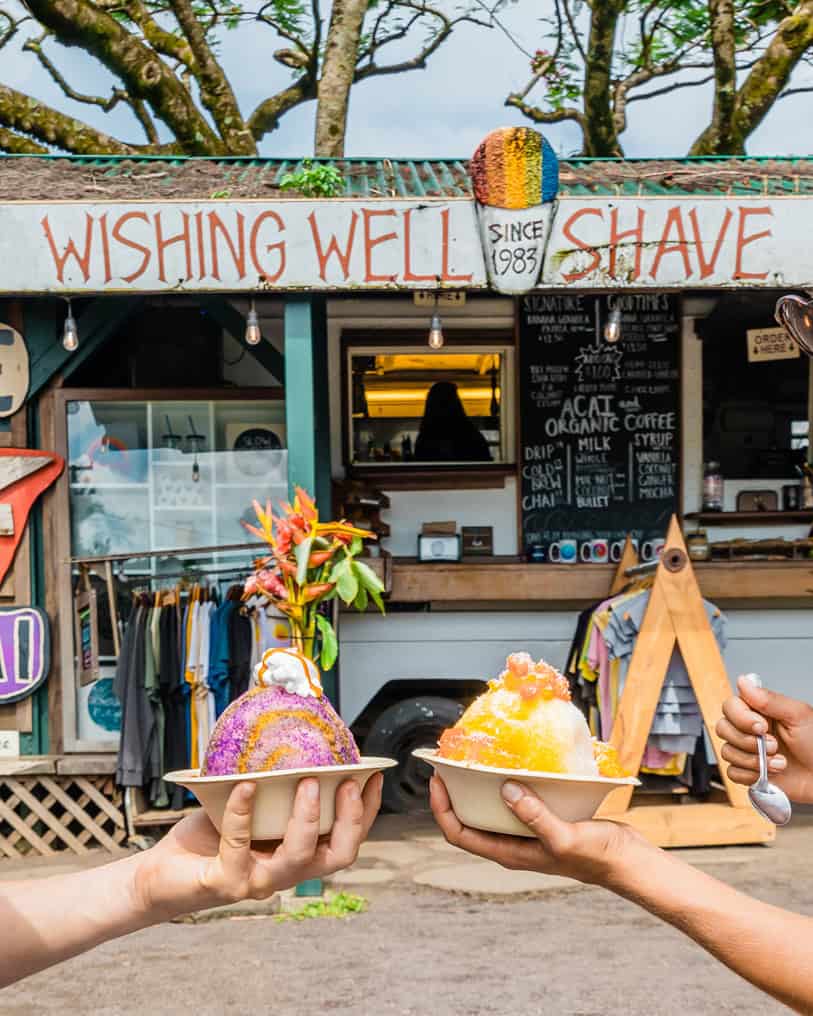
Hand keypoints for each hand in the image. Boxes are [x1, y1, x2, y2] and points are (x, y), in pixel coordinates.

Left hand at [133, 774, 382, 920]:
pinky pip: (239, 845)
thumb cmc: (209, 836)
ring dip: (306, 818)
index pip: (346, 840)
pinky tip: (243, 786)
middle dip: (349, 819)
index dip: (366, 812)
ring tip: (305, 781)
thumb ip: (274, 786)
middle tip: (345, 782)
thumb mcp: (251, 806)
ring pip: (298, 858)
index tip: (373, 775)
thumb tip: (294, 733)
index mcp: (299, 855)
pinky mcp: (226, 882)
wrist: (162, 875)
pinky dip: (242, 812)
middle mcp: (286, 873)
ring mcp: (258, 881)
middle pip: (338, 856)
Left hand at [429, 775, 644, 885]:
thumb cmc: (596, 857)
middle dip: (455, 793)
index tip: (437, 780)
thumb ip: (534, 816)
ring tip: (474, 759)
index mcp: (509, 853)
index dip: (441, 809)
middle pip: (470, 819)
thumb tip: (505, 790)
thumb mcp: (564, 837)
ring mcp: (527, 832)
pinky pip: (515, 800)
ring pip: (492, 809)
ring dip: (479, 787)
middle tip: (450, 763)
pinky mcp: (543, 820)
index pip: (460, 834)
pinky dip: (508, 783)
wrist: (627, 861)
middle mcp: (512, 843)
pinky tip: (513, 765)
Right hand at [717, 676, 812, 804]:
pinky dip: (750, 775)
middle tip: (774, 746)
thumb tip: (743, 681)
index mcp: (759, 711)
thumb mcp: (799, 716)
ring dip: (754, 760)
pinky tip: (770, 773)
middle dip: (748, 742)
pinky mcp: (748, 771)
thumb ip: (770, 699)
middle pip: (723, 729)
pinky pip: (732, 772)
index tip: (762, 726)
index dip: (741, 718)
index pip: (730, 706)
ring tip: (779, 762)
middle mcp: (750, 729)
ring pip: (727, 752)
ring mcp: (748, 751)